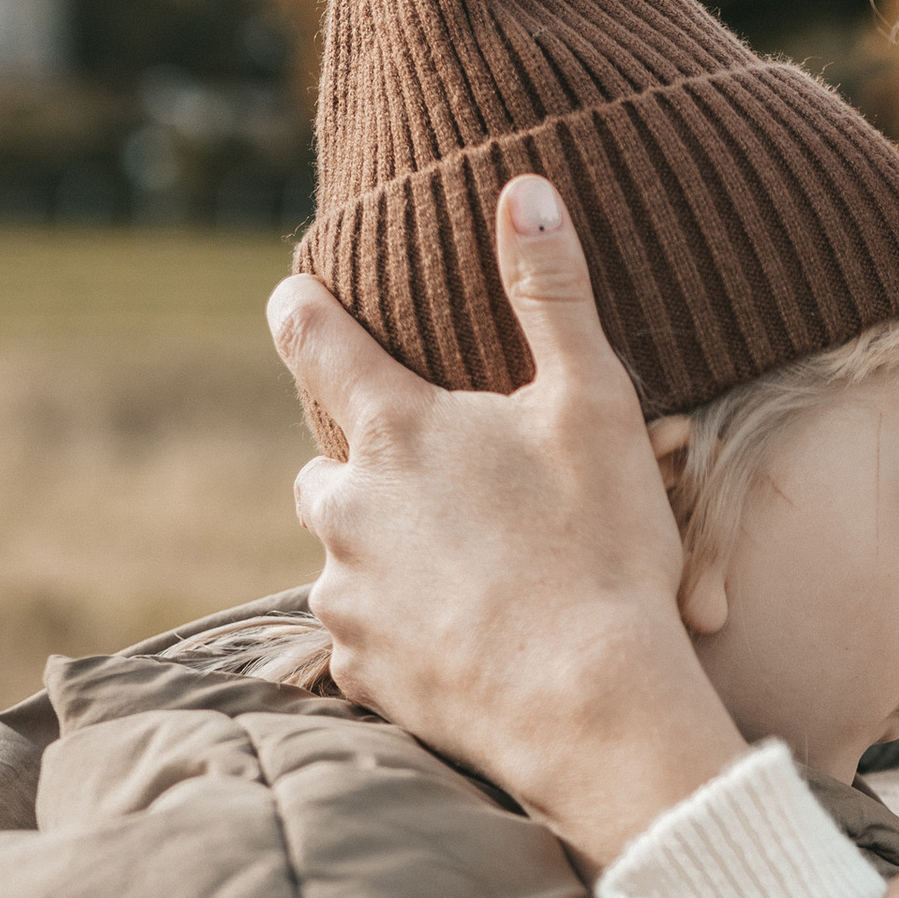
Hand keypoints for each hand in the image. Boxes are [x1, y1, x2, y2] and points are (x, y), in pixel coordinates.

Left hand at [268, 176, 742, 867]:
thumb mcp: (595, 405)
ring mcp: (346, 595)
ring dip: (390, 557)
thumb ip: (551, 294)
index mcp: (395, 431)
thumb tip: (522, 188)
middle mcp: (346, 508)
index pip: (313, 341)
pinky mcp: (362, 672)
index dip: (300, 309)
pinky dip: (404, 633)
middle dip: (370, 471)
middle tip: (446, 491)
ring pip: (345, 558)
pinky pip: (366, 639)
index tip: (295, 295)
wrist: (595, 709)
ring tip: (474, 580)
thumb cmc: (603, 549)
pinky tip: (468, 642)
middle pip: (326, 468)